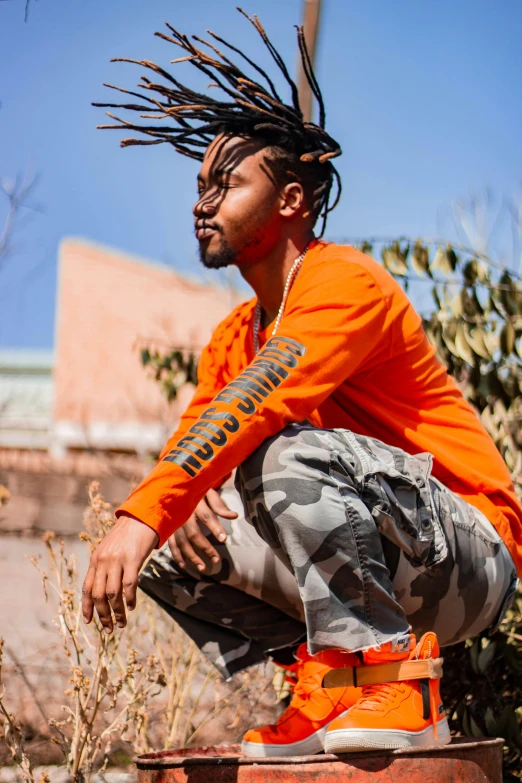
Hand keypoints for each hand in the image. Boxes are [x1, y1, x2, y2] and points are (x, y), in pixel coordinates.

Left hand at [82, 514, 158, 632]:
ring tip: (121, 624)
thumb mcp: (110, 550)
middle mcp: (103, 561)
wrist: (141, 517)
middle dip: (102, 615)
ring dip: (116, 612)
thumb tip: (104, 591)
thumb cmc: (127, 535)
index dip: (86, 607)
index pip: (87, 588)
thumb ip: (105, 567)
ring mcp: (117, 561)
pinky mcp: (132, 559)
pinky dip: (129, 600)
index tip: (89, 622)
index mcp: (96, 560)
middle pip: (98, 595)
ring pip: (112, 594)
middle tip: (108, 629)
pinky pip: (128, 585)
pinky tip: (131, 607)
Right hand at [168, 488, 237, 571]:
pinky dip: (177, 555)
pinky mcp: (167, 528)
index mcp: (194, 502)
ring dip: (192, 556)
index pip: (206, 516)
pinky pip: (171, 543)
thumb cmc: (194, 489)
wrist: (172, 484)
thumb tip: (235, 516)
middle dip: (205, 548)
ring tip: (203, 568)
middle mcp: (182, 513)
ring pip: (182, 542)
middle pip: (194, 533)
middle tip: (216, 560)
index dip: (215, 527)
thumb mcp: (208, 492)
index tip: (224, 539)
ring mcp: (173, 522)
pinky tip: (185, 565)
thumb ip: (220, 505)